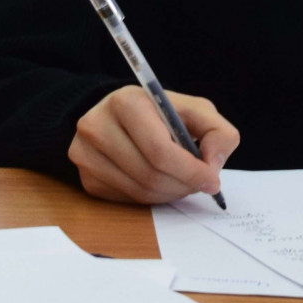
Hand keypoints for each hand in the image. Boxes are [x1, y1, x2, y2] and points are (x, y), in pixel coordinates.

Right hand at [68, 85, 238, 204]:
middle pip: (149, 174)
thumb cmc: (161, 113)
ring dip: (169, 194)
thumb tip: (212, 165)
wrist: (118, 116)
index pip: (159, 149)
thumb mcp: (194, 109)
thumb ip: (216, 131)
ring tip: (183, 182)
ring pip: (139, 191)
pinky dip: (151, 198)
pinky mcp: (86, 178)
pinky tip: (160, 183)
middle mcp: (97, 126)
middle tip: (200, 184)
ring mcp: (86, 154)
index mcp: (126, 102)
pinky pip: (126, 200)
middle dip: (183, 185)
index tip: (212, 181)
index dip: (190, 170)